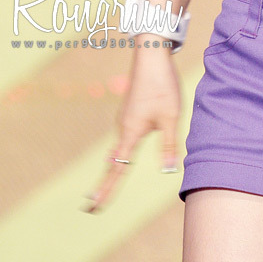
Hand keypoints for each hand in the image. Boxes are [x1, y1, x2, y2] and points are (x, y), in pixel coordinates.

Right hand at [83, 46, 180, 212]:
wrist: (151, 56)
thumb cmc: (162, 86)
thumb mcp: (170, 117)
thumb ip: (169, 145)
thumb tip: (168, 171)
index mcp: (131, 132)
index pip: (118, 168)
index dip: (107, 189)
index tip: (93, 206)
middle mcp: (123, 128)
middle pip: (114, 163)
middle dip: (106, 185)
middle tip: (92, 206)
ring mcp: (125, 119)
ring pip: (120, 149)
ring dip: (115, 168)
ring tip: (106, 189)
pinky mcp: (130, 111)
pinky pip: (126, 137)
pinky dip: (123, 152)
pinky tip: (124, 155)